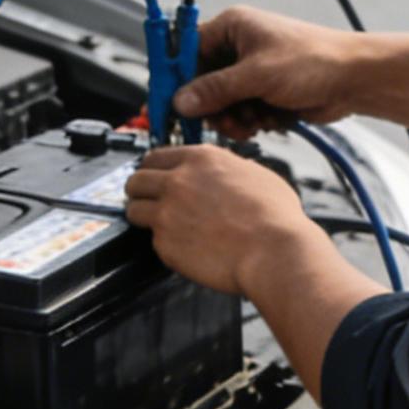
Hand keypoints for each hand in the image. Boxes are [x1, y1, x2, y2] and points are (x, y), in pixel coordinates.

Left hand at [123, 145, 326, 295]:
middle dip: (140, 191)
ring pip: (134, 210)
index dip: (154, 170)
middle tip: (149, 201)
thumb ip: (230, 170)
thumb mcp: (256, 175)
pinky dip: (165, 244)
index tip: (155, 178)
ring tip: (162, 226)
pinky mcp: (164, 244)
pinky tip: (185, 247)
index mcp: (200, 159)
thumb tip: (226, 174)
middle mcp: (177, 181)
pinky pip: (153, 241)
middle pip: (135, 181)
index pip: (154, 157)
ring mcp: (167, 213)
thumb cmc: (275, 217)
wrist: (274, 251)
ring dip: (144, 216)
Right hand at [174, 6, 363, 139]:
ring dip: (234, 118)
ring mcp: (252, 72)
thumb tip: (182, 100)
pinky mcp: (265, 93)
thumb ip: (216, 89)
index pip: (187, 51)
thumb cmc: (314, 61)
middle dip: (213, 107)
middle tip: (223, 121)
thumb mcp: (257, 75)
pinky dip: (252, 122)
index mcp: (232, 28)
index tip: (167, 104)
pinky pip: (242, 113)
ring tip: (253, 120)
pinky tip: (269, 121)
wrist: (354, 80)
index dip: (176, 78)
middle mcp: (239, 47)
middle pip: (202, 83)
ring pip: (222, 104)